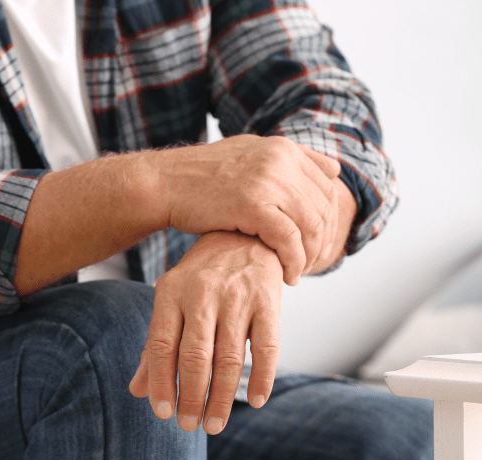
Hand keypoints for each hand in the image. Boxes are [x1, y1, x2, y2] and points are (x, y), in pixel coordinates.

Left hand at [128, 231, 282, 434]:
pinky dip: (261, 378)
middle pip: (195, 355)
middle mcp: (202, 293)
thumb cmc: (200, 278)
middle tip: (190, 426)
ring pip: (228, 357)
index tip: (162, 413)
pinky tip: (255, 401)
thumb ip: (155, 345)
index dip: (161, 381)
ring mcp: (237, 296)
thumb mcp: (171, 301)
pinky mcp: (268, 300)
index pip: (161, 345)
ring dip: (222, 397)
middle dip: (192, 396)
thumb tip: (137, 390)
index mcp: (170, 292)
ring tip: (215, 424)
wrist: (244, 234)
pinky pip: (266, 347)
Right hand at [147, 135, 339, 284]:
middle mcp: (281, 160)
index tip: (317, 241)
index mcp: (284, 148)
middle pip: (324, 208)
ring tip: (298, 271)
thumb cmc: (201, 176)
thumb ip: (287, 160)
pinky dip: (293, 262)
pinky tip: (287, 275)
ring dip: (310, 256)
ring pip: (312, 226)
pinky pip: (289, 241)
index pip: (328, 186)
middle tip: (309, 263)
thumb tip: (331, 169)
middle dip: (322, 241)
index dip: (329, 219)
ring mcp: (268, 181)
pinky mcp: (254, 205)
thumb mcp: (248, 153)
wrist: (164, 183)